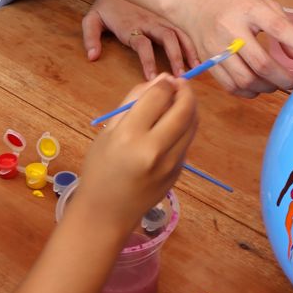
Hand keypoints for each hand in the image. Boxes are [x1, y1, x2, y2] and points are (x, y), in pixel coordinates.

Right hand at [76, 75, 197, 235]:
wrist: (106, 214)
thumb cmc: (100, 169)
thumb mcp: (108, 131)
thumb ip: (133, 102)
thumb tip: (162, 80)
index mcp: (130, 136)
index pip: (158, 96)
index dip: (165, 83)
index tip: (165, 79)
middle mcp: (155, 149)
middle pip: (183, 109)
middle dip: (185, 91)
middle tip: (179, 84)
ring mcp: (171, 164)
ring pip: (192, 124)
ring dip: (189, 107)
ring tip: (177, 101)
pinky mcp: (178, 173)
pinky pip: (186, 141)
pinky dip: (184, 127)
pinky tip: (171, 127)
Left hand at [82, 0, 197, 79]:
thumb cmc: (107, 4)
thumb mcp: (92, 19)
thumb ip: (91, 38)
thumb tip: (93, 57)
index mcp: (130, 25)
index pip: (142, 44)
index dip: (148, 61)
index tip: (152, 77)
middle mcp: (148, 21)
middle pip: (166, 37)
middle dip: (176, 56)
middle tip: (180, 75)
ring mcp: (160, 16)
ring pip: (178, 32)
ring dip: (188, 49)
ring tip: (196, 66)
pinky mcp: (167, 14)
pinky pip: (183, 26)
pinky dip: (192, 39)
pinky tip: (199, 52)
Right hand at [169, 0, 292, 96]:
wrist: (191, 0)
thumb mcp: (260, 0)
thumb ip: (282, 24)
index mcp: (249, 8)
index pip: (279, 28)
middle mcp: (231, 29)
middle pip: (261, 64)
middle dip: (284, 78)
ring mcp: (216, 47)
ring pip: (245, 80)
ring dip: (266, 88)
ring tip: (276, 84)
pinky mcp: (207, 61)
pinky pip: (230, 86)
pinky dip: (247, 91)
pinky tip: (257, 86)